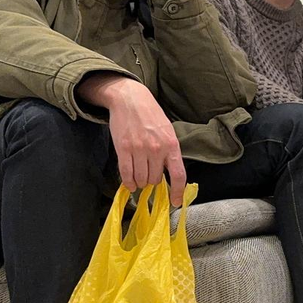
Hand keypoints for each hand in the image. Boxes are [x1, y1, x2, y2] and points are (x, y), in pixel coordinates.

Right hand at [78, 74, 186, 204]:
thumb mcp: (168, 132)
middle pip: (155, 179)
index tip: (175, 202)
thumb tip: (171, 176)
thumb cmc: (151, 117)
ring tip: (139, 178)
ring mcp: (139, 149)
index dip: (178, 192)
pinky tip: (129, 184)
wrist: (131, 100)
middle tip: (149, 176)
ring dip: (140, 182)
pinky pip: (126, 173)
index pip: (178, 175)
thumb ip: (169, 153)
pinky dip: (128, 182)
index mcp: (172, 145)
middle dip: (152, 181)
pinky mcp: (123, 148)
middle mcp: (157, 149)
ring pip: (141, 178)